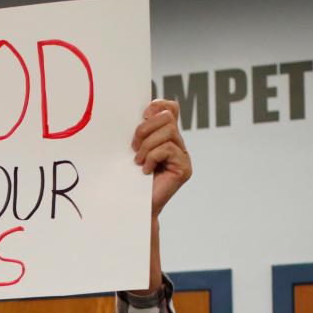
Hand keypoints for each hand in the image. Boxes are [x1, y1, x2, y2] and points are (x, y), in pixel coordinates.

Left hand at [132, 99, 192, 217]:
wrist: (132, 207)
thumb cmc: (128, 180)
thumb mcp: (131, 151)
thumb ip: (139, 133)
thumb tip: (143, 112)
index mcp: (165, 137)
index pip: (171, 109)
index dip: (158, 105)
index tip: (142, 116)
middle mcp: (177, 144)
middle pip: (167, 117)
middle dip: (144, 130)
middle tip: (133, 148)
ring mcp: (183, 156)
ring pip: (167, 132)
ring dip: (147, 146)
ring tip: (139, 162)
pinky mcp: (184, 168)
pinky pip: (168, 149)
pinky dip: (152, 158)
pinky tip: (146, 171)